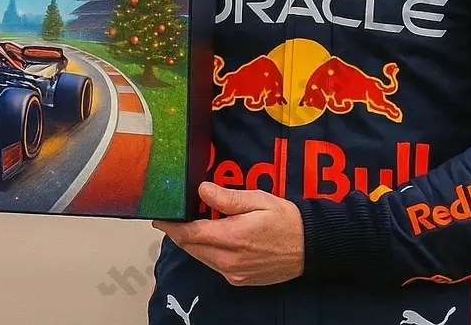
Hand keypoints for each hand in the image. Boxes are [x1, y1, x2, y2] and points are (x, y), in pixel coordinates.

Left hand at [152, 182, 304, 286]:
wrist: (310, 247)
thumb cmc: (285, 219)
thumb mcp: (258, 199)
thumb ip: (227, 198)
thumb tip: (201, 190)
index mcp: (232, 238)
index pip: (190, 234)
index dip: (171, 226)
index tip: (159, 217)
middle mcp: (229, 261)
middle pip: (192, 248)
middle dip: (178, 233)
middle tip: (171, 218)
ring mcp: (234, 273)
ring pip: (201, 258)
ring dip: (191, 243)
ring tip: (187, 225)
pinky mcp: (240, 280)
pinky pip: (214, 265)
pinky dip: (206, 252)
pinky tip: (209, 238)